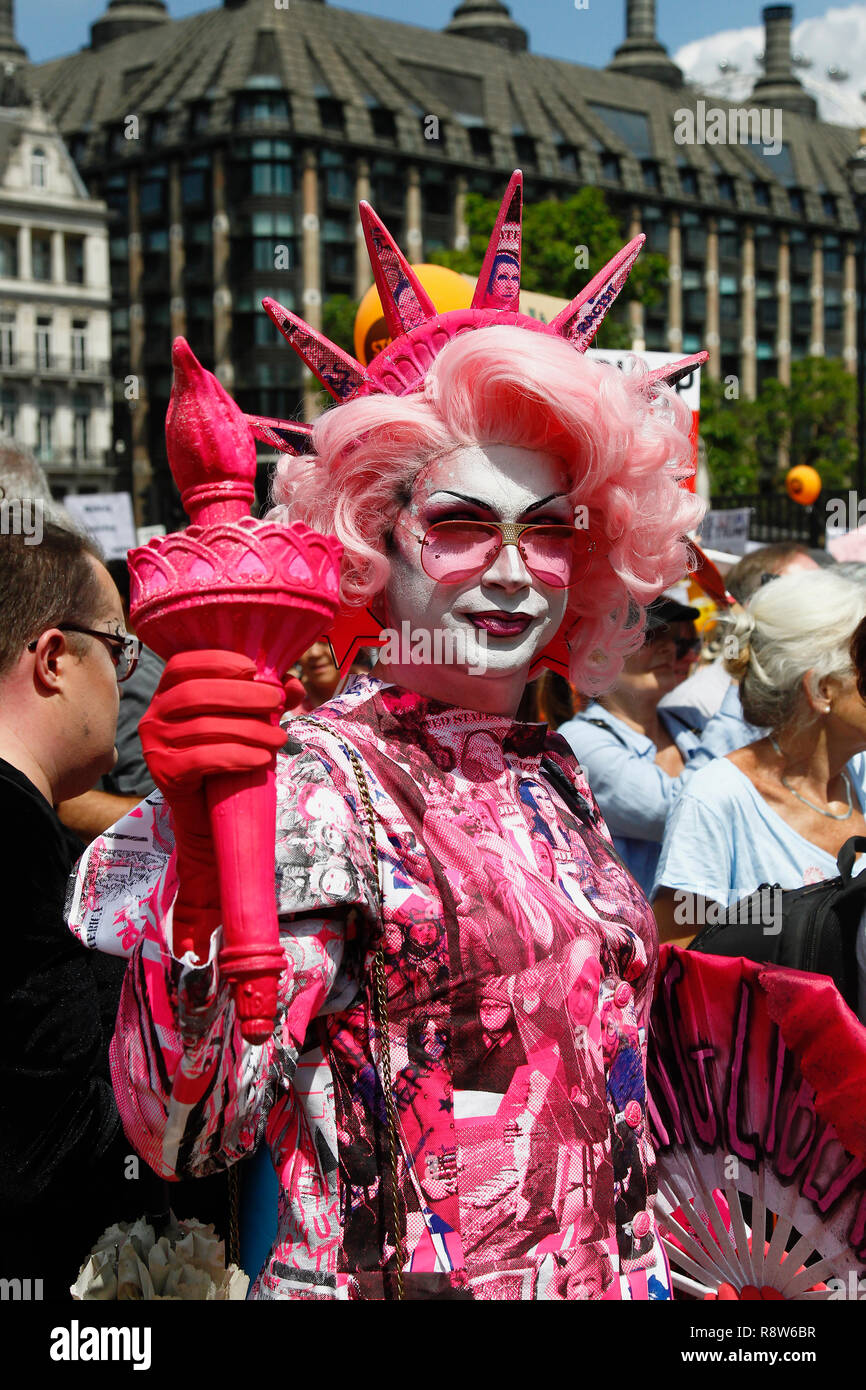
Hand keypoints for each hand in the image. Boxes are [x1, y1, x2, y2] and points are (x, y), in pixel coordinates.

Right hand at [139, 651, 294, 956]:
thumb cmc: (224, 757)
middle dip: (242, 696)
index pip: (183, 664)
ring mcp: (155, 745)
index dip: (217, 661)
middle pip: (196, 694)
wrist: (206, 812)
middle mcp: (154, 715)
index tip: (253, 669)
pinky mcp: (164, 773)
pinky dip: (236, 757)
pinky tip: (261, 759)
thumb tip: (294, 685)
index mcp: (168, 693)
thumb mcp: (246, 722)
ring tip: (280, 738)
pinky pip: (202, 759)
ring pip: (203, 727)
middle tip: (276, 704)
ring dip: (248, 730)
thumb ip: (268, 701)